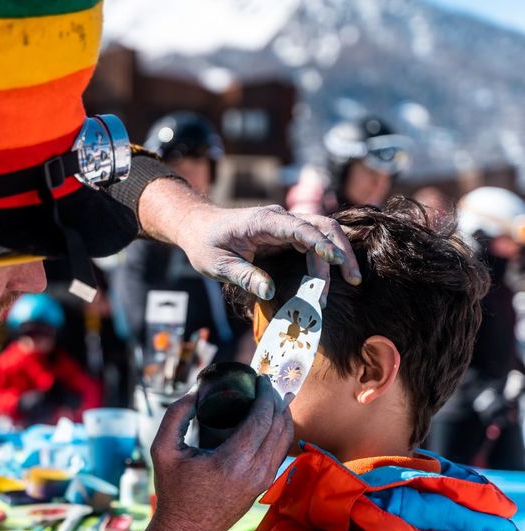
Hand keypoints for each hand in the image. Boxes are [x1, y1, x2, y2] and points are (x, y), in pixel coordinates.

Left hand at [138, 178, 361, 299]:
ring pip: (322, 232)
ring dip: (337, 255)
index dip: (321, 243)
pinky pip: (313, 241)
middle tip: (354, 279)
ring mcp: (285, 224)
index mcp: (262, 221)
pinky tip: (334, 276)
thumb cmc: (206, 244)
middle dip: (340, 250)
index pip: (300, 228)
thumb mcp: (219, 265)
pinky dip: (326, 256)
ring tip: (350, 281)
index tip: (337, 261)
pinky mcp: (287, 233)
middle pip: (321, 226)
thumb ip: (244, 276)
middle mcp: (279, 218)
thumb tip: (269, 290)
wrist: (198, 227)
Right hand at [150, 375, 291, 530]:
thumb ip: (176, 415)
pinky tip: (271, 420)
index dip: (265, 394)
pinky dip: (280, 432)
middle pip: (278, 426)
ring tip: (271, 398)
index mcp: (233, 461)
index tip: (259, 378)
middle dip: (276, 400)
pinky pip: (280, 452)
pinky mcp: (263, 486)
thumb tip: (195, 390)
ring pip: (285, 439)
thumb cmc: (173, 491)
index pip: (262, 419)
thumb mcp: (163, 449)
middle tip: (265, 384)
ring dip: (281, 415)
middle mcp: (254, 471)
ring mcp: (262, 480)